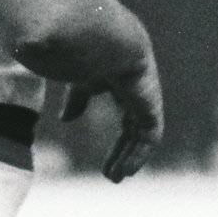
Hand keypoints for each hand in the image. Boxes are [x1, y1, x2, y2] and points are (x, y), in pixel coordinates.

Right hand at [63, 56, 164, 181]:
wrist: (104, 39)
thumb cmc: (83, 48)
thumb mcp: (77, 78)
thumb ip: (76, 99)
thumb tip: (66, 119)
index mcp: (117, 77)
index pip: (121, 109)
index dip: (113, 134)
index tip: (102, 156)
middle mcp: (134, 88)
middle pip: (131, 127)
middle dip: (122, 151)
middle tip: (110, 175)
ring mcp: (145, 97)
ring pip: (140, 134)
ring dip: (128, 156)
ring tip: (114, 177)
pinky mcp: (151, 105)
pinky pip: (149, 135)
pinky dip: (138, 153)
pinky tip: (125, 170)